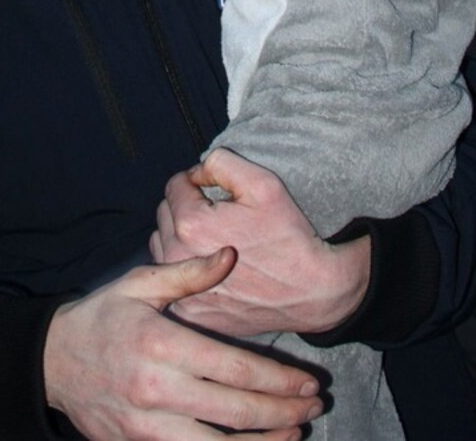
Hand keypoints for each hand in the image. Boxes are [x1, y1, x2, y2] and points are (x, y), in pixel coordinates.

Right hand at [44, 249, 322, 439]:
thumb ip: (188, 274)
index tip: (306, 380)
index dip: (277, 378)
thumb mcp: (140, 284)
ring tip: (295, 432)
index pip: (234, 368)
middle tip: (313, 405)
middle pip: (235, 411)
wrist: (53, 361)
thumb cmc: (103, 316)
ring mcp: (147, 428)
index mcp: (160, 345)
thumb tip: (231, 255)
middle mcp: (156, 391)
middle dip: (282, 411)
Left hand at [151, 149, 369, 339]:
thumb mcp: (262, 183)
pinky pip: (172, 278)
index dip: (197, 181)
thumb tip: (196, 172)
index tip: (217, 192)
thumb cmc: (288, 235)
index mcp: (191, 223)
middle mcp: (178, 258)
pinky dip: (185, 267)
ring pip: (163, 245)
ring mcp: (183, 290)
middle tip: (219, 216)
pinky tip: (210, 265)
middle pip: (165, 214)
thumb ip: (220, 163)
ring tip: (214, 240)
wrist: (311, 292)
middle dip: (187, 207)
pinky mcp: (190, 312)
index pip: (174, 185)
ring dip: (181, 236)